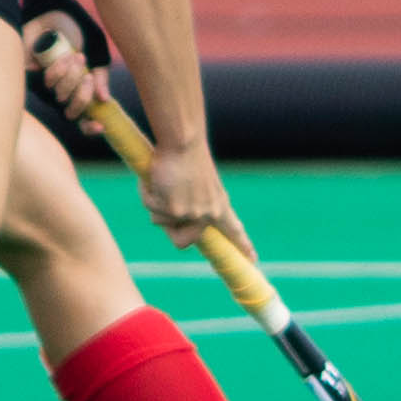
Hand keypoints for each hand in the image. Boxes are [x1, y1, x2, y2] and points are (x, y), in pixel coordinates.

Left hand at [21, 13, 112, 124]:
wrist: (58, 14)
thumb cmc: (78, 36)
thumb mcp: (96, 56)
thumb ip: (101, 77)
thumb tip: (104, 99)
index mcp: (79, 91)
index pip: (83, 120)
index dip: (90, 128)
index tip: (101, 126)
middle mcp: (63, 92)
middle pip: (73, 111)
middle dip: (82, 95)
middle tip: (88, 77)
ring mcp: (47, 85)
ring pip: (61, 96)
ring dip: (72, 77)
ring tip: (76, 57)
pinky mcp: (31, 75)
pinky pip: (47, 82)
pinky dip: (59, 70)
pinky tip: (64, 57)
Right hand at [138, 137, 256, 258]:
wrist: (183, 141)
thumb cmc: (187, 155)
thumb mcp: (199, 183)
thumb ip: (194, 202)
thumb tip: (169, 220)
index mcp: (219, 204)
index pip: (233, 230)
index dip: (242, 246)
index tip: (254, 259)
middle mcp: (208, 213)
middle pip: (181, 241)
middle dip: (168, 227)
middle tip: (163, 206)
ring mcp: (191, 213)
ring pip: (160, 220)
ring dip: (155, 201)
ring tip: (162, 179)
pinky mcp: (173, 209)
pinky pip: (150, 206)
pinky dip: (147, 192)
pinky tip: (155, 177)